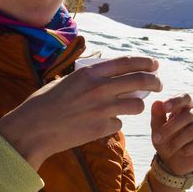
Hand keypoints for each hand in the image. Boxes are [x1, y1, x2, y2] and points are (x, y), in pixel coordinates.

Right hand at [0, 56, 161, 169]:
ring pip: (136, 104)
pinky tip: (102, 123)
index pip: (127, 62)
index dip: (145, 62)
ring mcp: (102, 109)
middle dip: (154, 82)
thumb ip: (90, 77)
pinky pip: (119, 123)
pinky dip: (114, 123)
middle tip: (158, 84)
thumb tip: (112, 75)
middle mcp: (100, 88)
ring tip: (132, 105)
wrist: (34, 129)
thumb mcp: (68, 81)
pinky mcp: (101, 128)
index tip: (154, 65)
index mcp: (90, 73)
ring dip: (137, 104)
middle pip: (140, 81)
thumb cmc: (45, 102)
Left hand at [151, 94, 192, 177]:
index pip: (185, 97)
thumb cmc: (165, 140)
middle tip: (158, 138)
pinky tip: (184, 151)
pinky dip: (192, 148)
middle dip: (172, 127)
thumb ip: (157, 116)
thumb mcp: (157, 129)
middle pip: (189, 115)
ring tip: (170, 147)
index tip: (165, 107)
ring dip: (179, 139)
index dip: (176, 101)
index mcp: (185, 107)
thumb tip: (157, 102)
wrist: (172, 160)